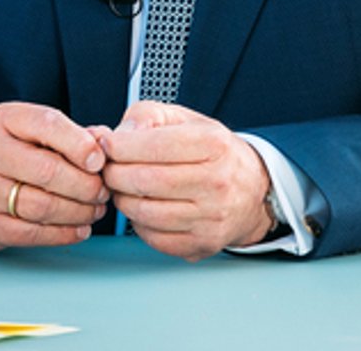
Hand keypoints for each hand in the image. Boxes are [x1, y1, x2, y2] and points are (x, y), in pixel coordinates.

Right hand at [0, 101, 108, 249]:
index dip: (79, 144)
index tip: (100, 161)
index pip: (46, 124)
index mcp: (4, 119)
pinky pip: (32, 233)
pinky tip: (79, 228)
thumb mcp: (39, 132)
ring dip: (78, 212)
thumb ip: (75, 135)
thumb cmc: (17, 154)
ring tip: (95, 210)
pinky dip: (64, 234)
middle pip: (47, 171)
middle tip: (103, 191)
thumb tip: (105, 141)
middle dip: (85, 185)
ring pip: (42, 206)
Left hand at [100, 101, 274, 260]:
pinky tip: (143, 207)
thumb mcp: (186, 119)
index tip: (108, 146)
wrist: (253, 189)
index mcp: (213, 144)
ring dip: (122, 199)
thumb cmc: (214, 152)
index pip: (152, 146)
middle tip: (109, 169)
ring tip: (124, 187)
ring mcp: (211, 217)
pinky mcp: (203, 243)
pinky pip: (153, 237)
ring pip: (145, 212)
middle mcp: (216, 182)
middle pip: (144, 181)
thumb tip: (115, 135)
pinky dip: (138, 223)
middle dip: (114, 174)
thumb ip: (146, 116)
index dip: (119, 146)